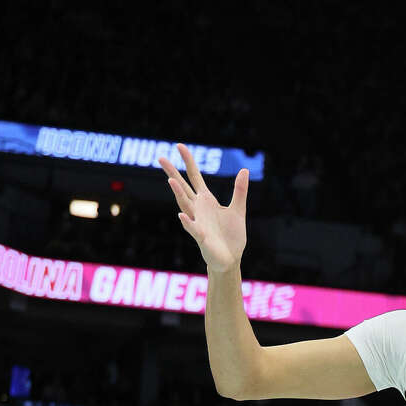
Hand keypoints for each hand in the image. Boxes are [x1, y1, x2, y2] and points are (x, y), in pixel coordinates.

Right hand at [159, 143, 248, 273]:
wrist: (230, 259)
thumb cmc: (231, 235)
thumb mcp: (238, 209)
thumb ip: (239, 190)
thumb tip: (244, 169)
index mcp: (207, 201)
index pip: (195, 177)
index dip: (188, 162)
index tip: (179, 146)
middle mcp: (198, 209)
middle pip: (183, 188)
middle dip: (173, 173)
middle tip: (161, 158)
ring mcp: (198, 222)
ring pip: (185, 205)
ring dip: (178, 194)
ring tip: (171, 181)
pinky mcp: (202, 237)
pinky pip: (193, 228)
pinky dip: (188, 222)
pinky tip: (182, 215)